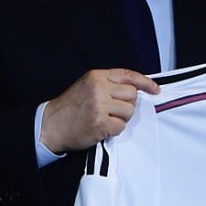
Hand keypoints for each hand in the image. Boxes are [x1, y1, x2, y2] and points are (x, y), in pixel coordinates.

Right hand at [40, 68, 159, 153]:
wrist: (50, 125)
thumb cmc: (70, 106)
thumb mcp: (87, 85)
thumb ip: (108, 84)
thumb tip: (136, 89)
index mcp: (97, 76)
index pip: (129, 75)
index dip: (145, 82)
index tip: (155, 89)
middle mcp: (99, 88)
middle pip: (132, 95)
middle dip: (127, 104)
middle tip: (114, 110)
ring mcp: (99, 106)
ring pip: (129, 111)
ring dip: (121, 118)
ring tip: (106, 119)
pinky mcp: (99, 123)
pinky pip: (121, 126)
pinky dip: (114, 130)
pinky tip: (102, 128)